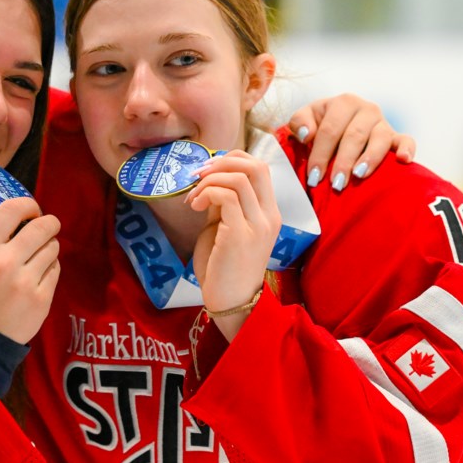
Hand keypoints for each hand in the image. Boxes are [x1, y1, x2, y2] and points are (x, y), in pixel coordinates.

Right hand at [0, 197, 60, 343]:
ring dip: (49, 249)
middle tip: (49, 227)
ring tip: (38, 259)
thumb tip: (28, 220)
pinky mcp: (42, 298)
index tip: (33, 210)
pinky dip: (51, 269)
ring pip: (53, 248)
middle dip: (50, 224)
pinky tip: (39, 277)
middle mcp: (6, 261)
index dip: (28, 204)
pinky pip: (56, 270)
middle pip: (42, 226)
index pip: (12, 209)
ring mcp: (26, 281)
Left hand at [186, 151, 280, 340]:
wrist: (231, 303)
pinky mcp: (240, 234)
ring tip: (193, 198)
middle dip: (222, 162)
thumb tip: (209, 182)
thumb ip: (223, 205)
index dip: (232, 159)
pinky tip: (195, 207)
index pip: (260, 167)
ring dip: (209, 181)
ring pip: (239, 178)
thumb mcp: (225, 228)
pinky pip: (226, 196)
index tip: (207, 170)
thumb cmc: (225, 268)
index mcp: (268, 212)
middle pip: (256, 166)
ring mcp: (257, 225)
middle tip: (198, 175)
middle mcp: (269, 216)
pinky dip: (206, 194)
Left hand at [288, 93, 415, 190]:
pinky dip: (407, 149)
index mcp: (343, 103)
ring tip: (359, 176)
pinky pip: (406, 141)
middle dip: (343, 161)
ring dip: (370, 159)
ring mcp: (383, 123)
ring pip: (379, 139)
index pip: (330, 130)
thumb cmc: (320, 124)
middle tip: (335, 184)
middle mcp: (366, 109)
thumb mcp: (306, 118)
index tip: (313, 176)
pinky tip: (403, 160)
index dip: (320, 154)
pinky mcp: (396, 136)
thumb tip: (306, 134)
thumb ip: (299, 122)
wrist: (340, 125)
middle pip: (354, 136)